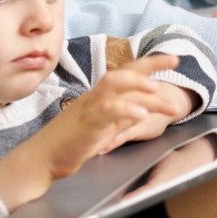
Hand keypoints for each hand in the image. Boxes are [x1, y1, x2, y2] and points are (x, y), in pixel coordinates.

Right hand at [0, 54, 181, 207]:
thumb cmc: (71, 143)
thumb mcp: (104, 129)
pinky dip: (125, 110)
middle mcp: (96, 96)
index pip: (128, 73)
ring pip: (115, 85)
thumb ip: (122, 118)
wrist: (41, 159)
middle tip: (175, 61)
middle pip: (124, 72)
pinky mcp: (86, 123)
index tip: (173, 59)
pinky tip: (141, 115)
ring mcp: (90, 107)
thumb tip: (142, 110)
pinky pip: (107, 110)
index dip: (150, 64)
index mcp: (102, 97)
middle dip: (150, 64)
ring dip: (139, 85)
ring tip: (159, 89)